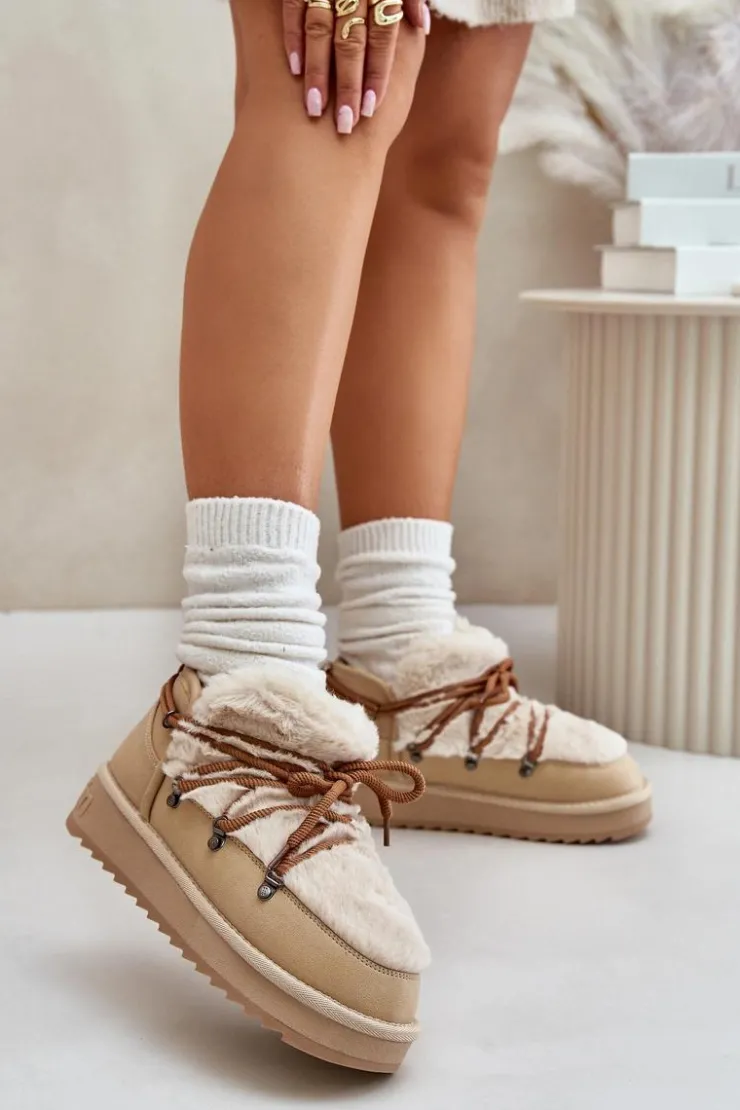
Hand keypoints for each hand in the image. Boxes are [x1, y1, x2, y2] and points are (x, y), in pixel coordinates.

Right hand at [283, 0, 430, 133]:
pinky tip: (293, 70)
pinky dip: (293, 37)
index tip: (372, 107)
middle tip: (344, 124)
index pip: (382, 34)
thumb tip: (422, 26)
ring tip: (315, 109)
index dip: (378, 70)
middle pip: (351, 39)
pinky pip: (293, 8)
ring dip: (317, 71)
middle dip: (347, 83)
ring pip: (320, 28)